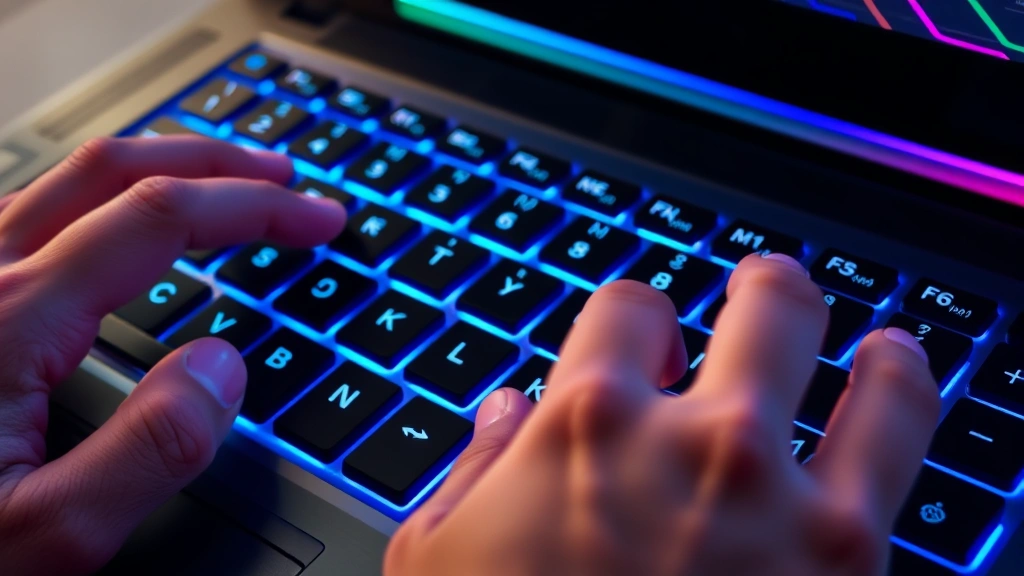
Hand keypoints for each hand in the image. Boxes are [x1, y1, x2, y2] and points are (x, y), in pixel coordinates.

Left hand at [0, 136, 345, 574]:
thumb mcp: (49, 536)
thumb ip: (148, 452)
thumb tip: (223, 368)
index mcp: (10, 320)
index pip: (161, 217)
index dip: (256, 208)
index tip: (317, 221)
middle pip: (115, 167)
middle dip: (219, 162)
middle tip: (287, 180)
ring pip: (74, 178)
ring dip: (168, 167)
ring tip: (229, 183)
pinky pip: (45, 211)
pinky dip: (117, 198)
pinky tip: (138, 227)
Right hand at [385, 254, 939, 575]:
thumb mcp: (436, 558)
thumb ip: (472, 468)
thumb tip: (504, 411)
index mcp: (586, 424)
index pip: (629, 307)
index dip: (636, 319)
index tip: (645, 341)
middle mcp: (693, 440)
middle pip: (763, 304)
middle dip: (763, 290)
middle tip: (764, 294)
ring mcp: (780, 496)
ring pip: (861, 364)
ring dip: (866, 344)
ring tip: (872, 346)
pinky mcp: (847, 559)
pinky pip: (901, 440)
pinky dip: (903, 395)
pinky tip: (893, 384)